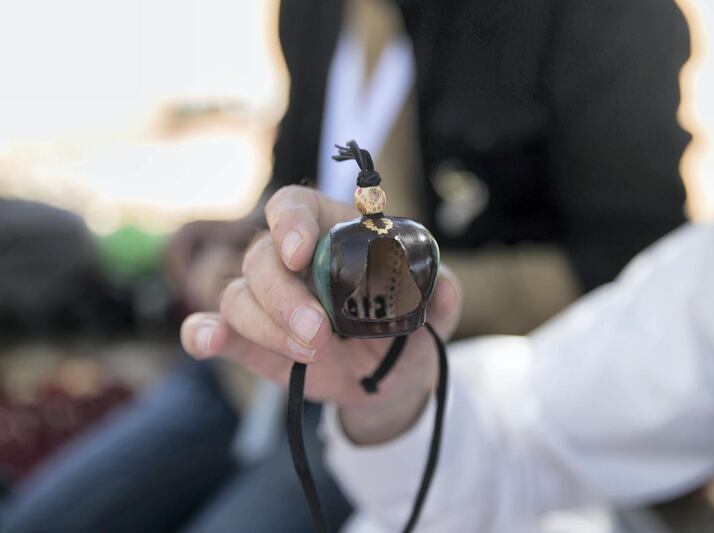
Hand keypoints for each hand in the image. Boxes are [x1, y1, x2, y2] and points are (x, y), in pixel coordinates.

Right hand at [180, 186, 461, 443]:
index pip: (293, 206)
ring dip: (267, 326)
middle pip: (261, 257)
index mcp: (329, 233)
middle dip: (284, 296)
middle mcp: (289, 261)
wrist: (391, 374)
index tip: (299, 251)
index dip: (288, 221)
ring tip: (312, 353)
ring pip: (238, 296)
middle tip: (319, 334)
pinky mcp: (250, 340)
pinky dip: (203, 334)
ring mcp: (266, 301)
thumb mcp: (434, 308)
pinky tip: (209, 341)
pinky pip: (214, 329)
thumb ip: (441, 293)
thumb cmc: (407, 326)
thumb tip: (445, 291)